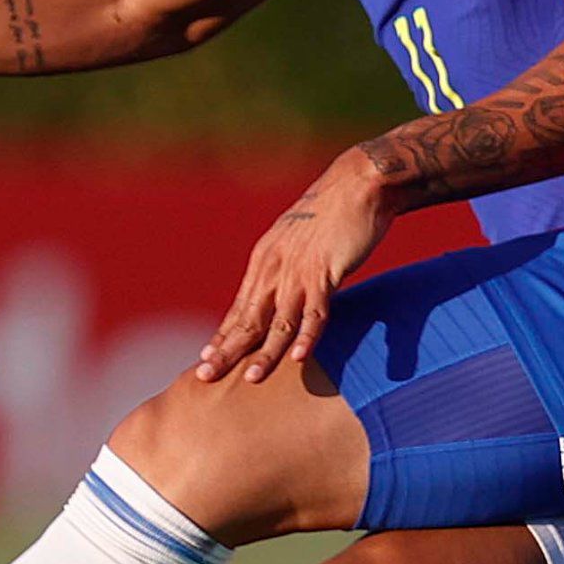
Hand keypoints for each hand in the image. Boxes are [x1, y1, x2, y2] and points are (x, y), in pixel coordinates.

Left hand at [195, 148, 395, 384]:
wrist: (359, 184)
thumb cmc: (332, 215)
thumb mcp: (299, 243)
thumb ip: (287, 269)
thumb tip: (283, 294)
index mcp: (265, 260)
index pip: (240, 307)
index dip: (223, 335)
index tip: (205, 359)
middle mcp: (275, 267)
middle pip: (248, 318)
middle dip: (226, 350)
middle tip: (204, 376)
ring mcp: (299, 269)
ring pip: (278, 320)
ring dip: (265, 352)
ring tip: (252, 379)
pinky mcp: (326, 269)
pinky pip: (316, 309)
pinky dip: (308, 335)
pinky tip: (298, 357)